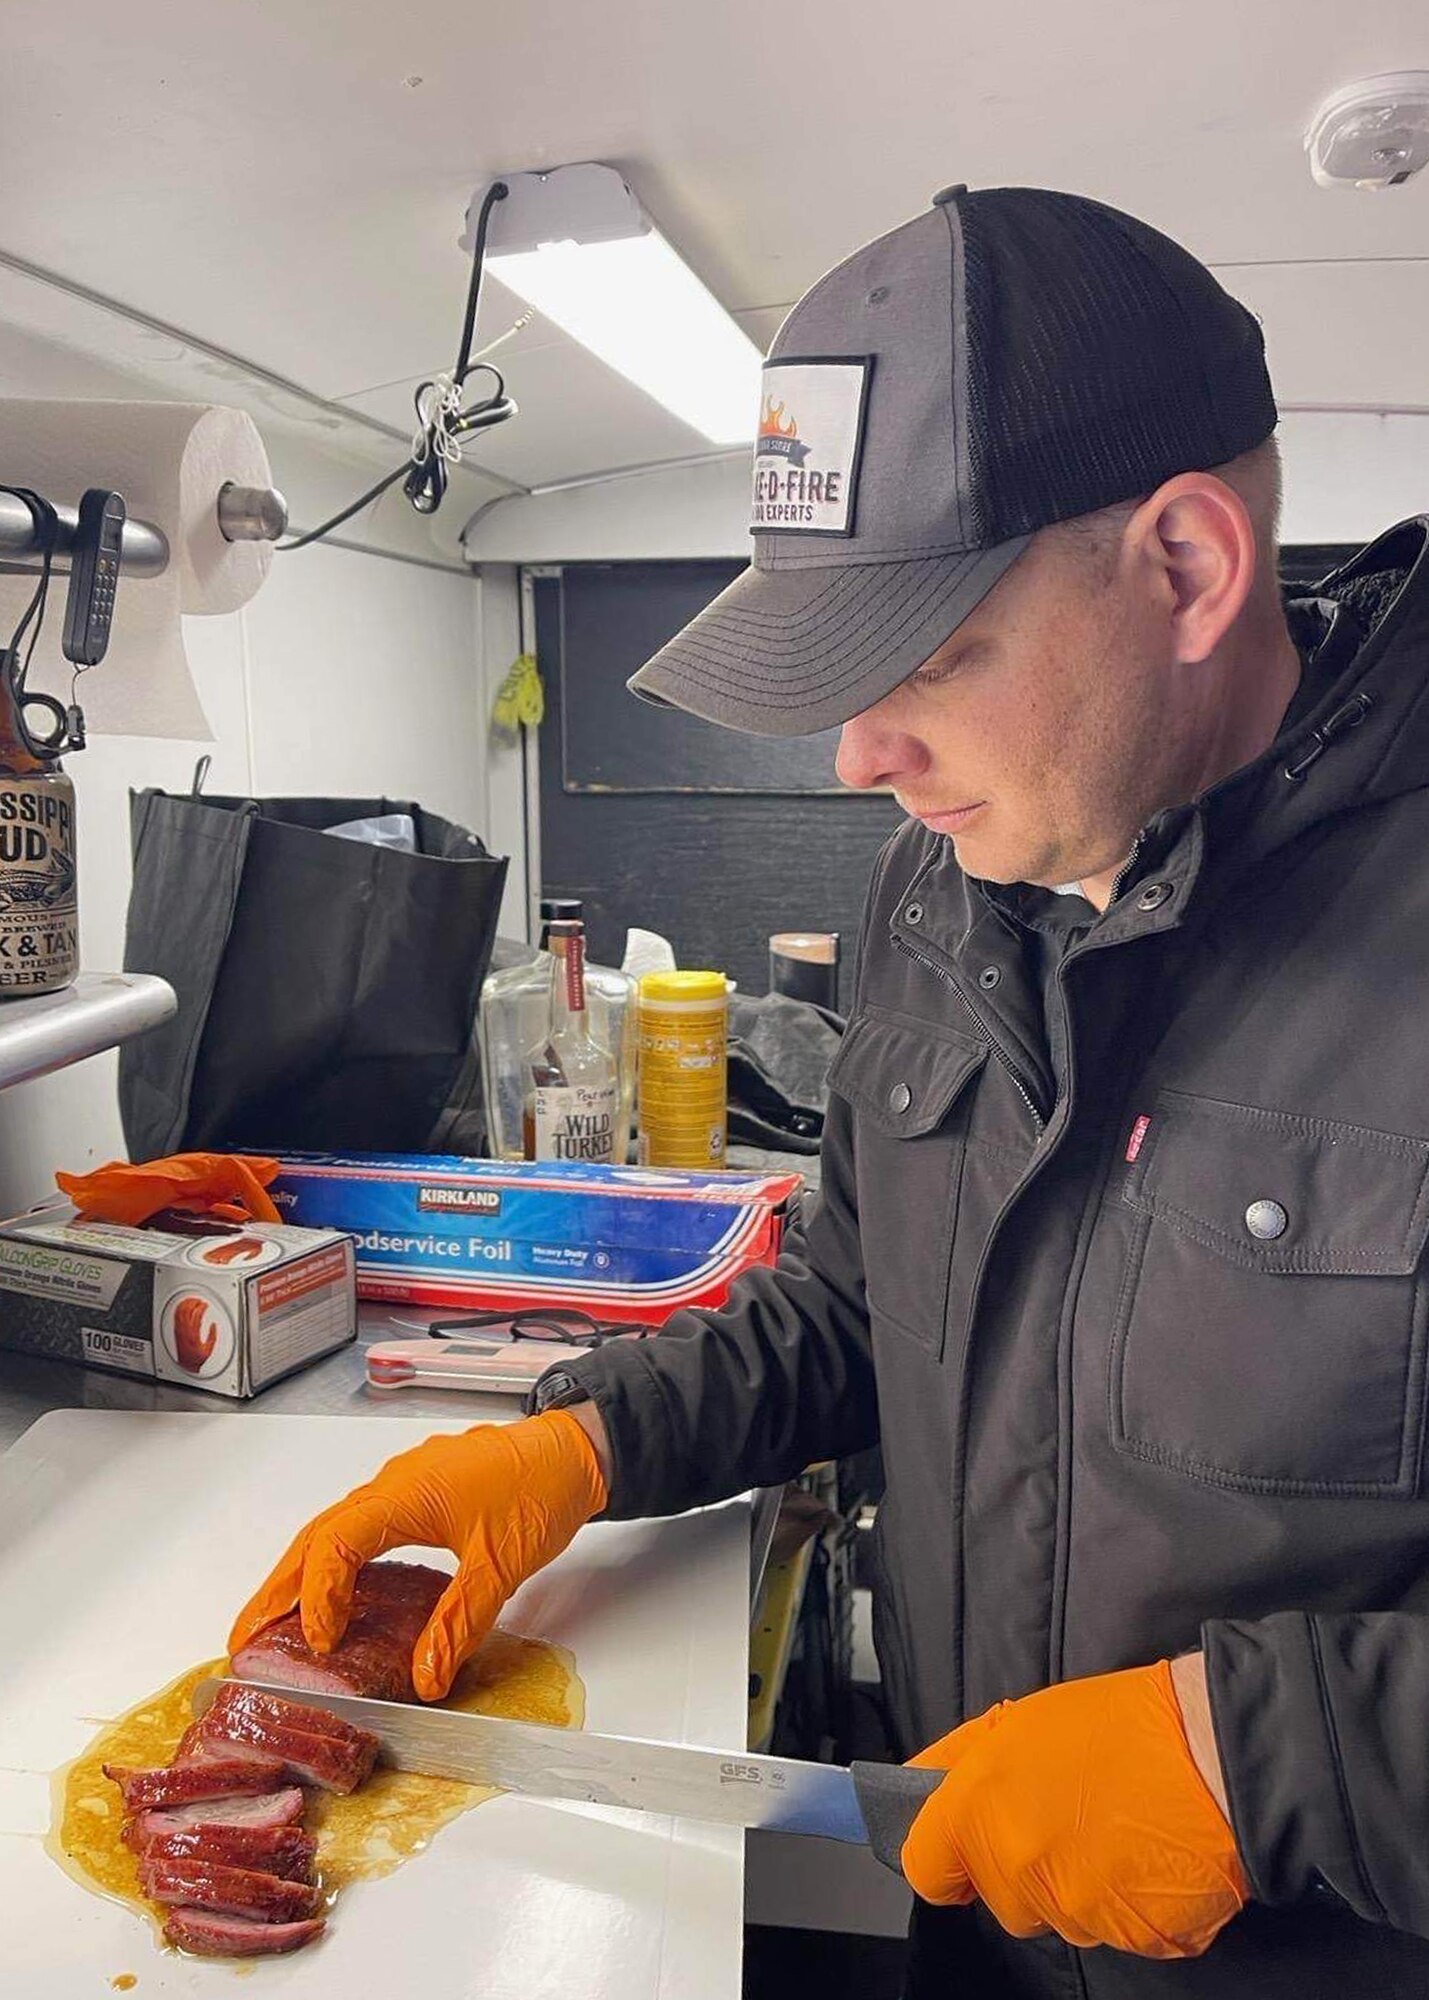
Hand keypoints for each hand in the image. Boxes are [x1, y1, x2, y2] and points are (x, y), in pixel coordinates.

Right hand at [227, 1410, 607, 1699]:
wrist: (577, 1449)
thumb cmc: (540, 1490)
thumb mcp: (500, 1565)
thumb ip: (459, 1623)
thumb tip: (426, 1679)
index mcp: (403, 1494)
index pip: (335, 1544)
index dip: (318, 1596)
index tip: (322, 1642)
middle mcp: (393, 1483)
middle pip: (317, 1534)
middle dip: (277, 1585)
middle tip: (243, 1634)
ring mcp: (404, 1483)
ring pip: (336, 1526)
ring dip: (302, 1570)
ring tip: (273, 1619)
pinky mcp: (419, 1491)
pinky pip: (361, 1523)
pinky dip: (336, 1557)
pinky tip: (337, 1589)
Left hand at [901, 1659, 1247, 1957]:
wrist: (1213, 1751)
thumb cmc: (1118, 1724)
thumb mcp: (1019, 1720)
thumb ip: (957, 1762)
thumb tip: (916, 1787)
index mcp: (980, 1809)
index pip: (926, 1869)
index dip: (945, 1858)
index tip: (962, 1847)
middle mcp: (1019, 1866)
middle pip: (999, 1899)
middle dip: (1020, 1868)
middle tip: (1062, 1817)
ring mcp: (1076, 1909)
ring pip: (1057, 1916)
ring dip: (1074, 1886)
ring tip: (1113, 1829)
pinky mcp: (1131, 1937)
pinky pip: (1112, 1931)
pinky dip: (1124, 1904)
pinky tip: (1143, 1856)